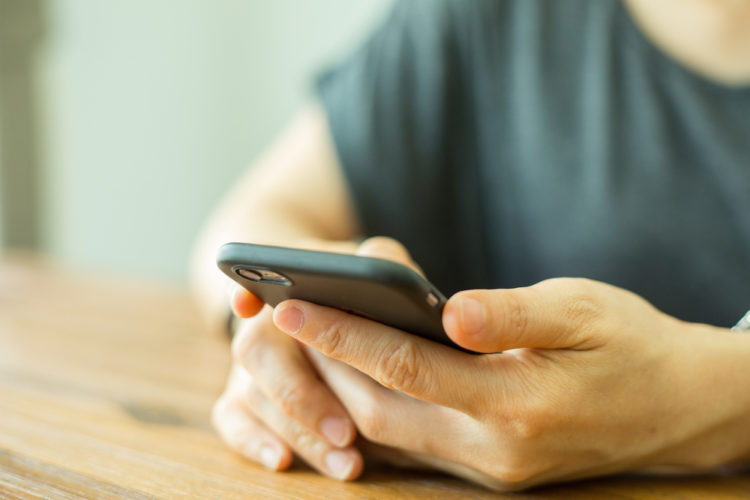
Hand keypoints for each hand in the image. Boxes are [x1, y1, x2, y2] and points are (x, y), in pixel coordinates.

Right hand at [211, 237, 423, 479]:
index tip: (250, 305)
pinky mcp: (242, 397)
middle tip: (347, 431)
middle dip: (300, 394)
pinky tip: (284, 461)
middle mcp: (260, 320)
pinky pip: (233, 421)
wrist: (326, 308)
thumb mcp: (373, 265)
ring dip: (298, 431)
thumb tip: (387, 271)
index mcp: (288, 283)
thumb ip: (382, 262)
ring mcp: (248, 361)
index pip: (259, 282)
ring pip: (252, 396)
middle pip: (256, 350)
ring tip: (347, 462)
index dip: (248, 294)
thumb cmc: (358, 290)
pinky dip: (254, 442)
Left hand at [270, 278, 749, 489]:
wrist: (679, 406)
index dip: (342, 334)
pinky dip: (373, 411)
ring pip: (387, 434)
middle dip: (322, 365)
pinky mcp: (488, 470)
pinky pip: (411, 445)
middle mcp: (493, 451)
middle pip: (378, 410)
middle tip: (280, 317)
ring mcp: (487, 470)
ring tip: (304, 342)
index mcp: (517, 406)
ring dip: (338, 392)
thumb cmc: (634, 345)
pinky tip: (353, 377)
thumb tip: (451, 311)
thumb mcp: (585, 309)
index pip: (404, 367)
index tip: (291, 303)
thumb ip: (515, 314)